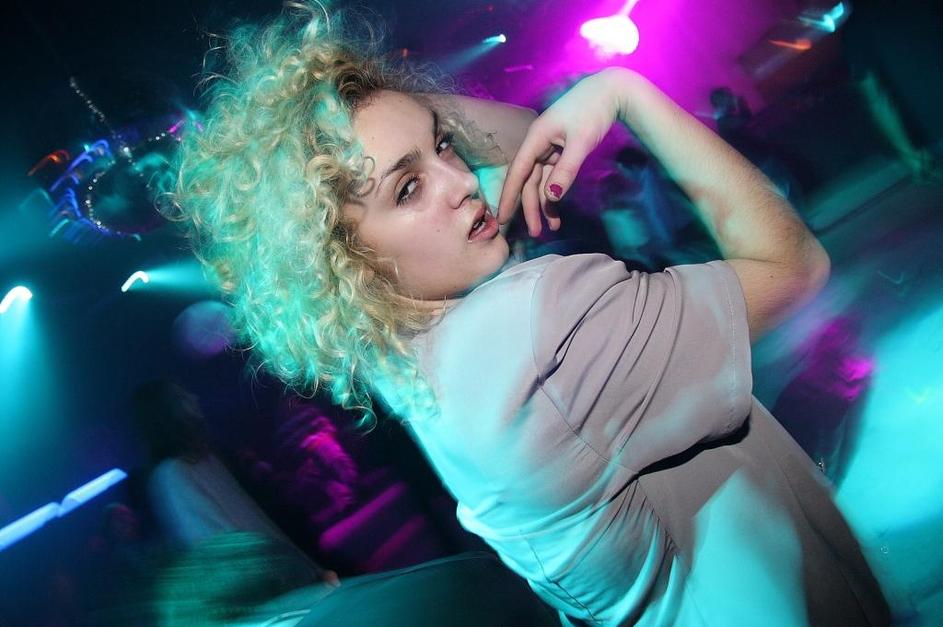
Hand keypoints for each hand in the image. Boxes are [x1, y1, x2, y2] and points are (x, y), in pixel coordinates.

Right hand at [497, 68, 626, 235]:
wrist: (611, 92)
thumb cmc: (594, 111)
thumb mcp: (581, 142)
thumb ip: (566, 170)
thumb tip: (551, 197)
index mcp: (536, 138)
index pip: (517, 172)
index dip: (508, 197)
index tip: (502, 218)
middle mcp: (538, 144)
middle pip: (528, 181)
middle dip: (530, 208)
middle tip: (535, 233)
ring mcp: (548, 148)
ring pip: (540, 182)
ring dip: (544, 205)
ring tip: (552, 228)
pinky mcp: (560, 151)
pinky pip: (552, 177)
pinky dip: (554, 193)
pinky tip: (558, 211)